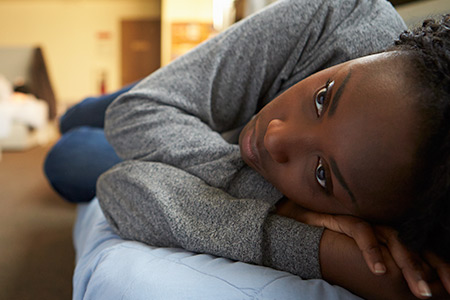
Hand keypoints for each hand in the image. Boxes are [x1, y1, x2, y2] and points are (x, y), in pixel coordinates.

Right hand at [276, 199, 449, 298]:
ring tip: (421, 291)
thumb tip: (407, 283)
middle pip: (415, 246)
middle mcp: (382, 226)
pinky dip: (372, 252)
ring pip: (395, 240)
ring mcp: (367, 221)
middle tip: (442, 295)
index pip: (422, 250)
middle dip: (432, 270)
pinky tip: (379, 271)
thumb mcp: (364, 256)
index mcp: (390, 235)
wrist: (302, 223)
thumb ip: (385, 264)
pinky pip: (362, 233)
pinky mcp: (347, 219)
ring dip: (410, 265)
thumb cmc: (335, 241)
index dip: (440, 267)